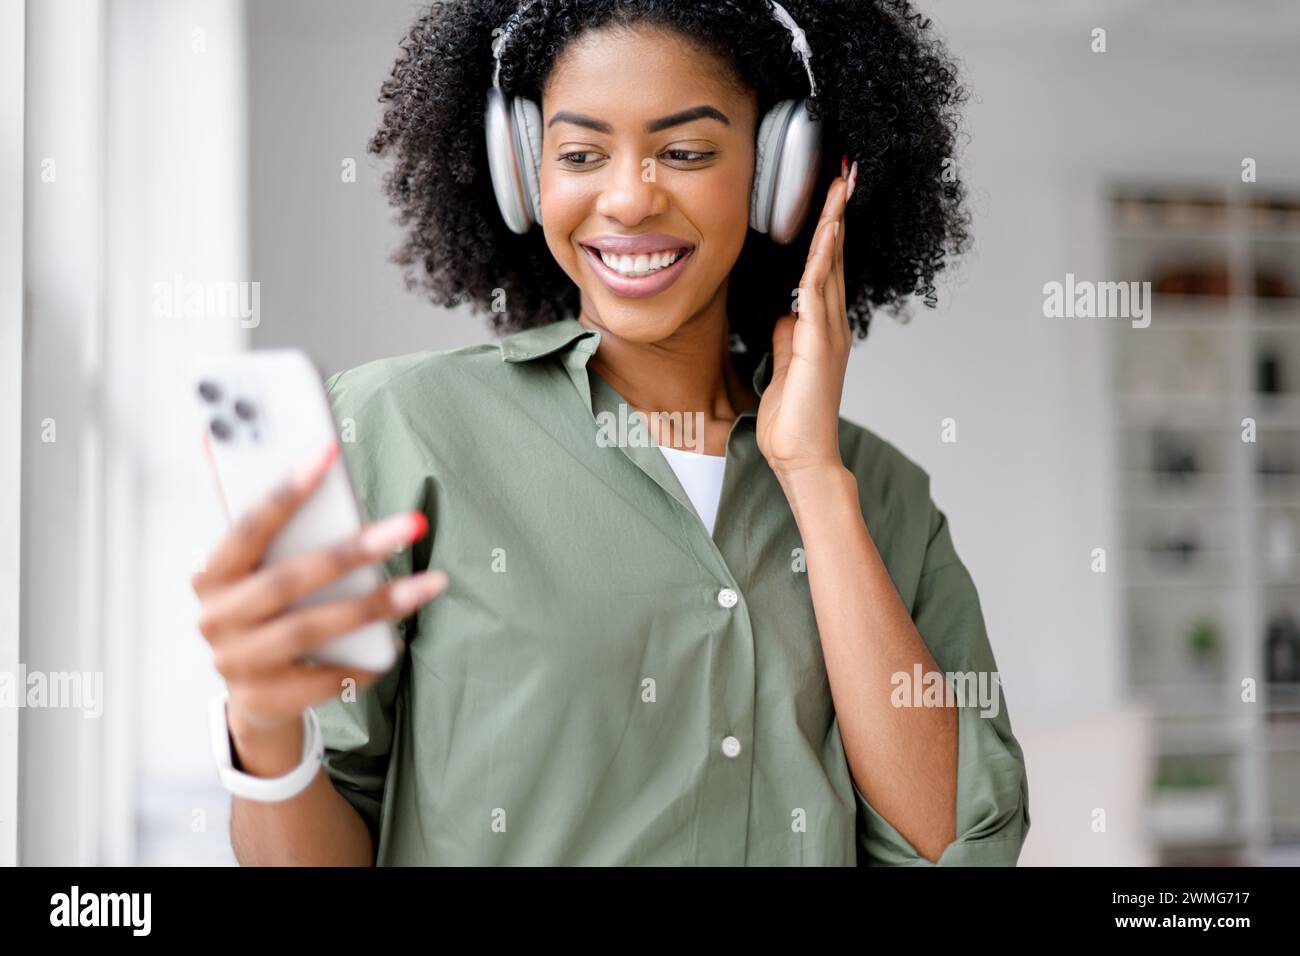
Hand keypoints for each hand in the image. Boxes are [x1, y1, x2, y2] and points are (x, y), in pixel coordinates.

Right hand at [191, 439, 447, 771]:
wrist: (256, 697)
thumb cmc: (269, 613)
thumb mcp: (264, 572)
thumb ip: (284, 534)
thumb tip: (322, 469)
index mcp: (211, 574)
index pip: (248, 527)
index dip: (286, 491)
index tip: (327, 451)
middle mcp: (216, 619)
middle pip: (288, 580)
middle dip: (353, 550)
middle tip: (410, 525)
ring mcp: (237, 663)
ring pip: (311, 629)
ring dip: (376, 605)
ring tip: (428, 585)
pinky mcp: (265, 700)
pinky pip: (326, 677)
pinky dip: (363, 659)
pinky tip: (395, 643)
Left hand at [756, 156, 856, 480]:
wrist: (802, 457)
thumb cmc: (791, 420)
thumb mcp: (782, 367)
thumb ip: (786, 337)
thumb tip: (784, 313)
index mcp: (822, 329)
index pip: (826, 269)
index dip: (827, 232)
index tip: (830, 197)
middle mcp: (832, 326)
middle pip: (836, 257)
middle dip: (838, 215)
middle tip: (844, 174)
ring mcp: (829, 334)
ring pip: (831, 266)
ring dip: (834, 224)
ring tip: (839, 187)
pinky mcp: (818, 345)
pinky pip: (818, 292)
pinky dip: (822, 259)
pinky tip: (825, 233)